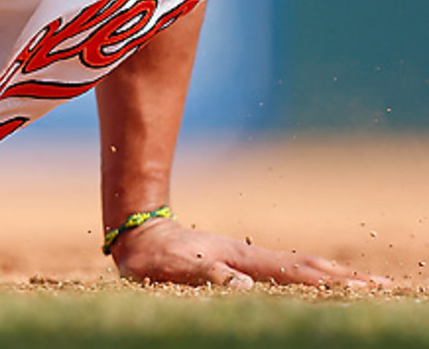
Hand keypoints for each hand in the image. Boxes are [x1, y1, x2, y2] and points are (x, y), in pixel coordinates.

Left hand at [110, 217, 389, 289]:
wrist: (139, 234)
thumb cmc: (156, 258)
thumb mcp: (179, 268)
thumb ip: (212, 275)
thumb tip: (246, 287)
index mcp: (244, 261)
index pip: (295, 273)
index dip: (328, 282)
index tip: (361, 287)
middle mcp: (252, 258)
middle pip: (308, 267)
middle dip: (345, 277)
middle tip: (382, 286)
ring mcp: (248, 258)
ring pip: (300, 267)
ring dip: (334, 274)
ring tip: (364, 282)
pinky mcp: (242, 262)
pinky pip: (285, 269)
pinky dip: (311, 275)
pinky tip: (320, 281)